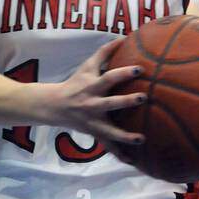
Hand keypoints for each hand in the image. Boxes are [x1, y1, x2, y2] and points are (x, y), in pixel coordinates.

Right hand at [44, 39, 146, 157]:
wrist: (54, 106)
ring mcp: (94, 122)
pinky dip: (119, 154)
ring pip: (110, 131)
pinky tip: (133, 162)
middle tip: (143, 98)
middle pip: (111, 103)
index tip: (140, 69)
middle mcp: (93, 104)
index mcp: (93, 86)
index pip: (109, 77)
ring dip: (125, 136)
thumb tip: (124, 36)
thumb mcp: (87, 65)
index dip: (123, 73)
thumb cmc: (75, 82)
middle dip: (127, 102)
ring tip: (141, 139)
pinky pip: (107, 146)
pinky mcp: (95, 134)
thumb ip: (105, 51)